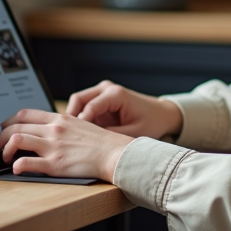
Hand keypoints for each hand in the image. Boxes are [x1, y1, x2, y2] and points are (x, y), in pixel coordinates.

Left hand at [0, 109, 132, 181]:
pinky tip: (16, 169)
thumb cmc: (101, 143)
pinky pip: (26, 163)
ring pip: (16, 140)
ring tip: (6, 158)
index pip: (25, 114)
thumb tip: (50, 130)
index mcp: (59, 119)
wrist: (115, 154)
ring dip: (5, 150)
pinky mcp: (54, 165)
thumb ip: (64, 126)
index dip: (9, 122)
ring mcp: (53, 146)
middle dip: (1, 137)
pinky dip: (16, 166)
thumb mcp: (81, 125)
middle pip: (16, 126)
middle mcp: (53, 130)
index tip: (5, 129)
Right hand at [66, 80, 182, 139]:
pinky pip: (83, 107)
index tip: (75, 140)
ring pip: (78, 102)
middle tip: (69, 138)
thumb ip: (112, 136)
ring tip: (74, 138)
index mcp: (116, 94)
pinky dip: (80, 119)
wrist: (161, 114)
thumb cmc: (151, 122)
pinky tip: (80, 134)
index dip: (80, 124)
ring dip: (74, 118)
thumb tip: (90, 142)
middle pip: (78, 99)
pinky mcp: (100, 100)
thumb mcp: (133, 133)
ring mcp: (102, 92)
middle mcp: (106, 88)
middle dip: (72, 118)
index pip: (90, 107)